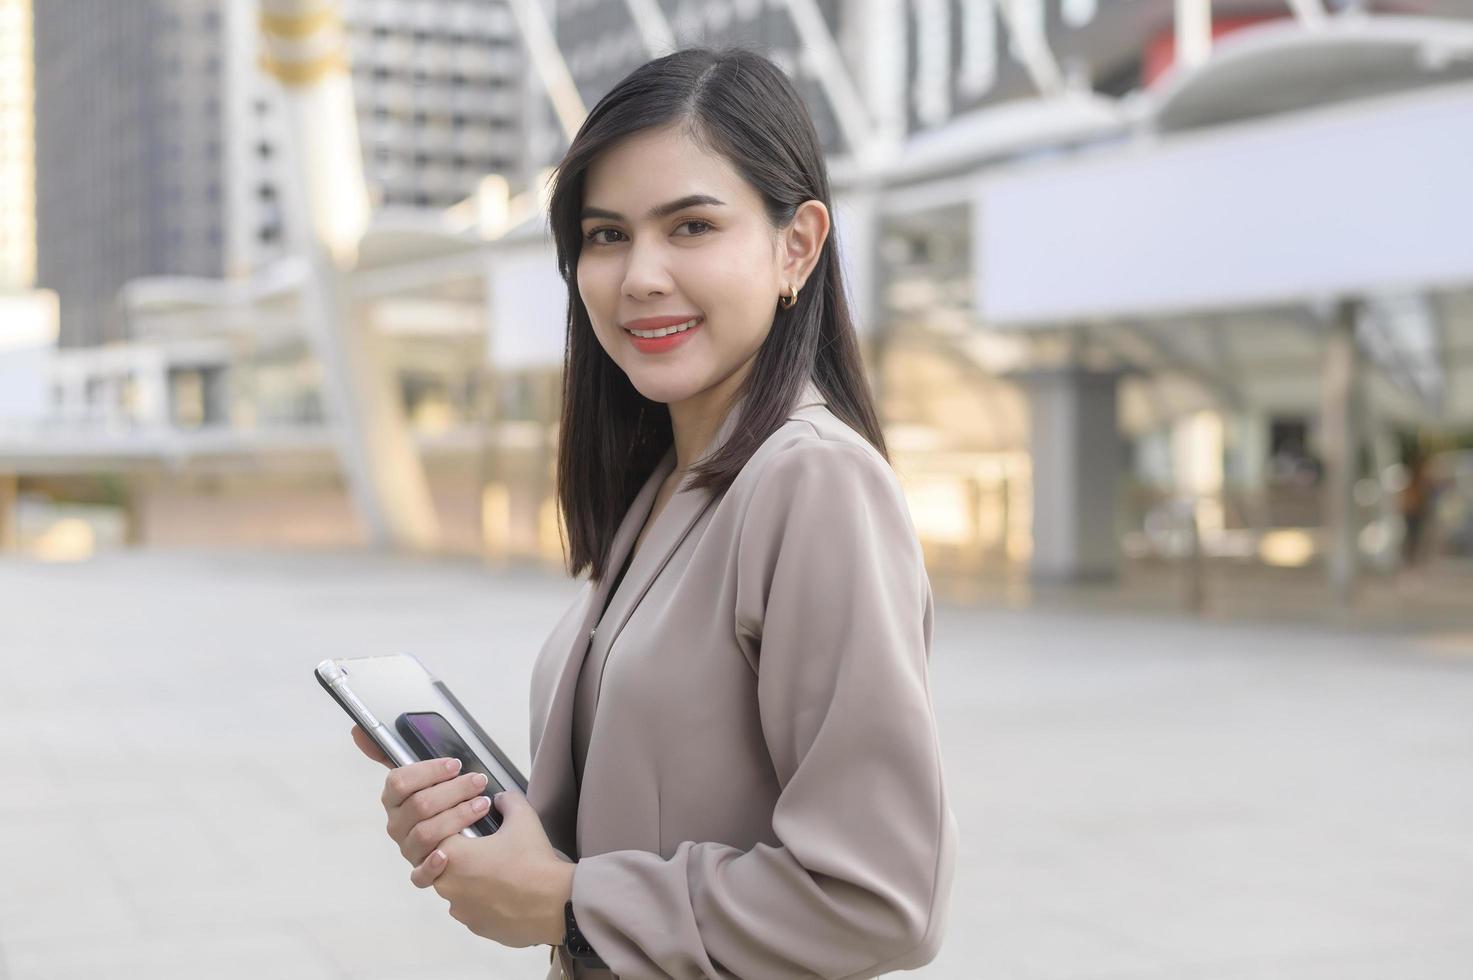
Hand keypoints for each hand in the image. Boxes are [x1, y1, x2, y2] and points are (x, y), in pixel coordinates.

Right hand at [350, 725, 491, 888]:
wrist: (467, 843)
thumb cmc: (442, 803)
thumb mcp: (424, 776)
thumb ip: (394, 754)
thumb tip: (358, 730)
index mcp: (395, 800)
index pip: (398, 782)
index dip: (428, 771)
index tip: (455, 764)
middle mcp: (398, 825)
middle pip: (419, 805)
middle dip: (453, 790)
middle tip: (479, 781)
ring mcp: (409, 850)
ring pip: (427, 833)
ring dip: (457, 817)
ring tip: (482, 805)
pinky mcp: (421, 873)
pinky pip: (420, 876)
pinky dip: (434, 865)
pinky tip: (448, 855)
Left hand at [433, 791, 574, 947]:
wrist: (555, 904)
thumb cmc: (533, 861)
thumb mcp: (523, 817)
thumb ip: (506, 800)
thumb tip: (500, 799)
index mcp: (452, 855)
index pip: (436, 833)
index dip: (455, 827)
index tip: (472, 826)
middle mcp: (447, 885)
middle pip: (441, 863)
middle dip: (459, 854)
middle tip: (484, 848)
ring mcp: (459, 909)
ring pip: (455, 888)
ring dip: (469, 879)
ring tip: (497, 871)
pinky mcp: (474, 927)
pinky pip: (470, 908)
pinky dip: (481, 899)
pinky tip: (504, 891)